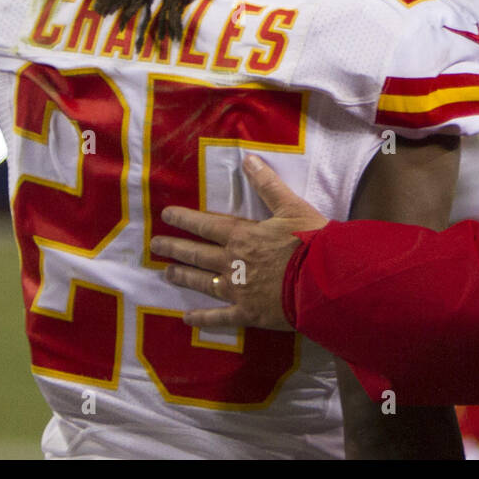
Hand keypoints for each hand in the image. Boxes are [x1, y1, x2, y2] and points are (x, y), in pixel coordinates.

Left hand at [151, 154, 329, 330]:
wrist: (323, 280)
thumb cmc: (310, 241)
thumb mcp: (291, 206)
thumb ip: (268, 185)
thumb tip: (248, 160)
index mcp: (242, 236)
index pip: (206, 225)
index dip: (185, 219)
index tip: (166, 215)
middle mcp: (232, 262)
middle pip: (197, 254)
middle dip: (174, 248)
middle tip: (155, 246)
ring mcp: (237, 290)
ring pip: (203, 282)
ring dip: (184, 277)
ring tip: (167, 273)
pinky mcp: (247, 312)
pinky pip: (219, 317)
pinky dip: (203, 318)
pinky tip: (187, 319)